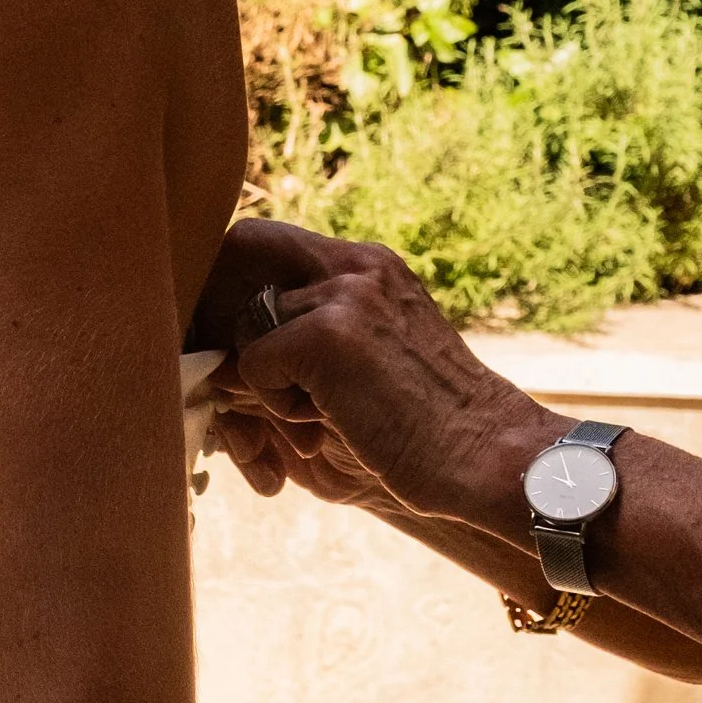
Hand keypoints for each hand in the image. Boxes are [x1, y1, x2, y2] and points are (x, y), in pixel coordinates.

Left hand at [212, 231, 544, 533]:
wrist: (491, 459)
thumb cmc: (425, 434)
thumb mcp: (365, 365)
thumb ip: (301, 342)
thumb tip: (210, 356)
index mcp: (367, 266)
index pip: (258, 243)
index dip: (224, 290)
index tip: (223, 347)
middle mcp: (354, 264)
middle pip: (231, 269)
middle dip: (225, 337)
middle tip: (257, 404)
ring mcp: (341, 294)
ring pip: (242, 332)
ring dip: (262, 389)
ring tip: (319, 425)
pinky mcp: (326, 334)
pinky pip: (251, 368)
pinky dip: (277, 409)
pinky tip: (332, 425)